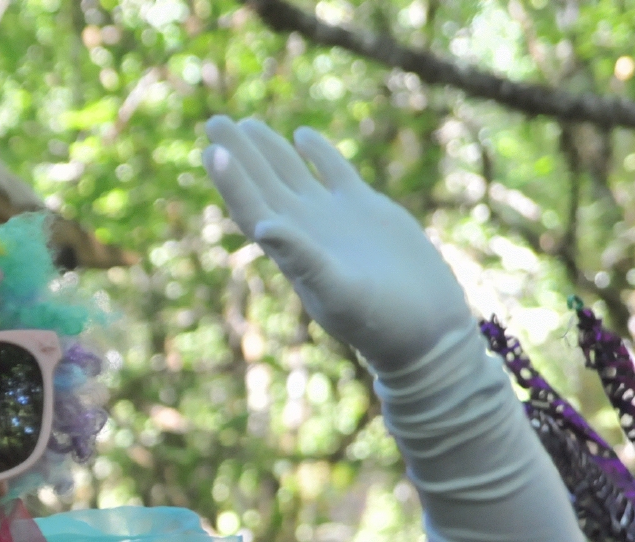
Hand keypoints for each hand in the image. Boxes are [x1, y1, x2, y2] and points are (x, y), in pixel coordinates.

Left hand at [202, 116, 470, 375]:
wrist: (423, 328)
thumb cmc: (379, 320)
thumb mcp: (338, 291)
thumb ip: (301, 259)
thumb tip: (263, 227)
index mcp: (290, 250)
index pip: (251, 207)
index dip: (231, 180)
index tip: (211, 149)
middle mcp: (305, 231)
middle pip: (263, 184)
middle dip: (238, 154)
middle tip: (213, 120)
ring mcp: (333, 219)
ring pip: (292, 174)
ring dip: (268, 150)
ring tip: (244, 124)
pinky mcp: (366, 210)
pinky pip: (334, 173)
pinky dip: (318, 153)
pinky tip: (301, 134)